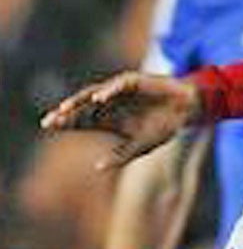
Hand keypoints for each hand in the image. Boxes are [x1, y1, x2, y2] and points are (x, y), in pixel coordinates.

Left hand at [41, 71, 202, 169]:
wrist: (187, 110)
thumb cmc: (164, 127)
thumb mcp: (141, 146)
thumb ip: (120, 156)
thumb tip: (97, 167)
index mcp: (108, 119)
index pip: (81, 120)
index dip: (66, 123)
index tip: (49, 126)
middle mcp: (109, 104)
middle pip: (81, 107)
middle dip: (65, 113)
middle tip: (50, 120)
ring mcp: (118, 91)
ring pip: (93, 94)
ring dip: (79, 100)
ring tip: (65, 108)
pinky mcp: (132, 81)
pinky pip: (117, 86)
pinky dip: (108, 91)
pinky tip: (98, 99)